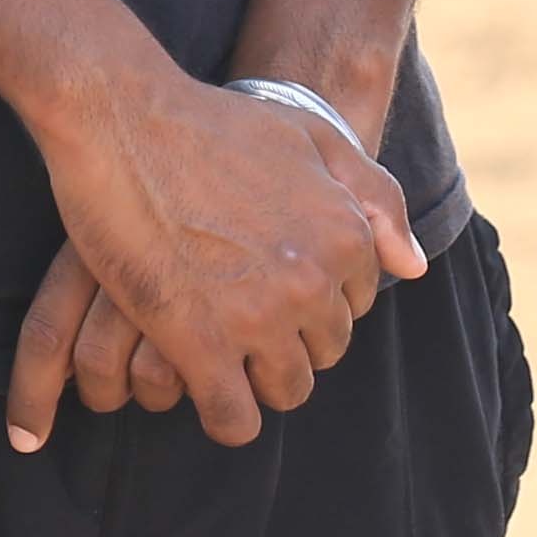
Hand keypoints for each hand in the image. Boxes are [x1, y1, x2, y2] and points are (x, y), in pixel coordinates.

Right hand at [8, 70, 421, 452]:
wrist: (122, 117)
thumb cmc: (211, 122)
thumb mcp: (311, 137)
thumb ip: (373, 197)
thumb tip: (414, 266)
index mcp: (344, 235)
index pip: (355, 305)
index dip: (315, 298)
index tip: (274, 284)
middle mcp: (313, 281)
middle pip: (325, 352)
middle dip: (292, 340)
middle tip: (243, 316)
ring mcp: (258, 315)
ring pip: (286, 390)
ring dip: (259, 378)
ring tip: (224, 351)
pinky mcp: (200, 342)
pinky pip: (233, 418)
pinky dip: (225, 416)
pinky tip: (201, 385)